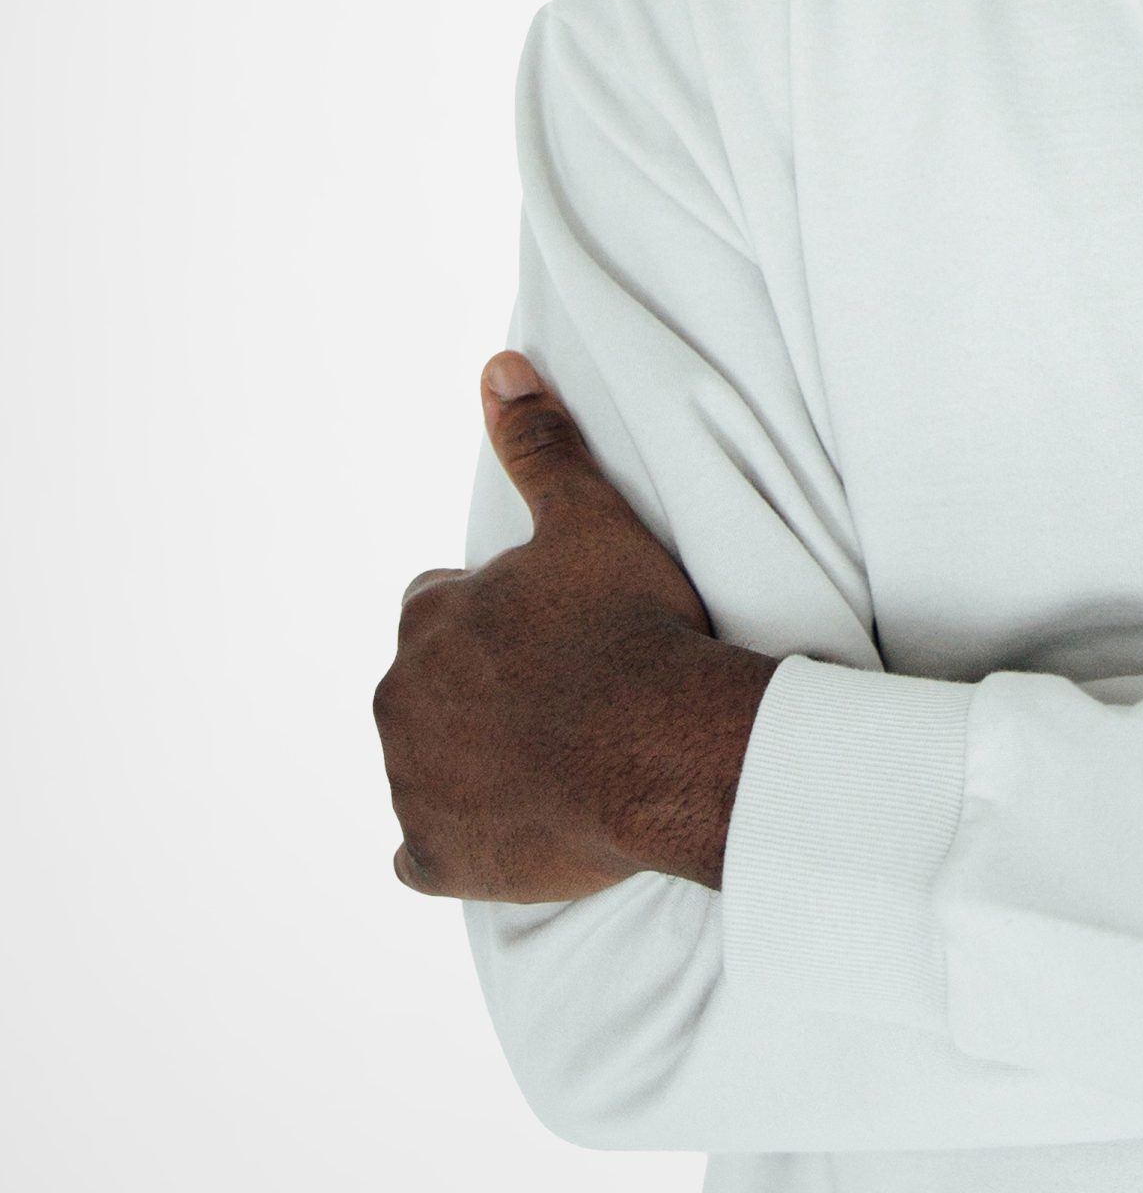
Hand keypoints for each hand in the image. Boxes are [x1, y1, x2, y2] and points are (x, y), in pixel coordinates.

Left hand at [374, 350, 771, 901]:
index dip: (497, 616)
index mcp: (428, 623)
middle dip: (478, 687)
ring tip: (554, 752)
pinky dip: (458, 842)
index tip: (551, 628)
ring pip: (426, 765)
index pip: (438, 608)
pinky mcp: (436, 858)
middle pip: (427, 687)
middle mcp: (399, 702)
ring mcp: (413, 787)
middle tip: (560, 690)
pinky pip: (426, 853)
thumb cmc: (629, 626)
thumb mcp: (590, 519)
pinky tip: (509, 826)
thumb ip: (539, 446)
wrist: (660, 741)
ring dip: (472, 759)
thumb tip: (497, 368)